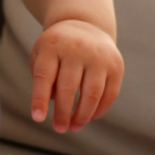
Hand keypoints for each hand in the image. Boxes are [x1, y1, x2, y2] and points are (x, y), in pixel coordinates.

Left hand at [30, 19, 123, 133]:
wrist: (85, 26)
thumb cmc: (57, 48)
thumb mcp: (42, 55)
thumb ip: (43, 79)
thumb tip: (56, 105)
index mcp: (53, 45)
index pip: (44, 75)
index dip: (40, 99)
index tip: (38, 118)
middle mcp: (77, 48)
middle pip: (68, 87)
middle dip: (63, 113)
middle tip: (59, 129)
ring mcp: (99, 56)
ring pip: (92, 94)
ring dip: (83, 115)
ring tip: (74, 127)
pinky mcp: (116, 65)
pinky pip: (109, 94)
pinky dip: (99, 110)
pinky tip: (89, 118)